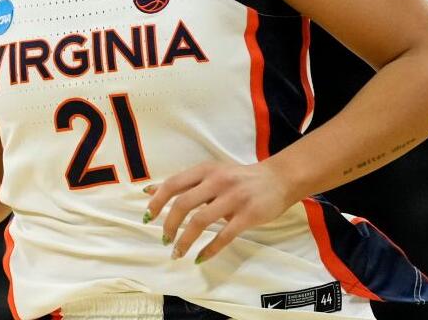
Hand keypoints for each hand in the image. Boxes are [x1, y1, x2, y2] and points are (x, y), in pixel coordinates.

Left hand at [143, 159, 293, 262]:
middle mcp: (217, 181)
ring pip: (201, 221)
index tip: (149, 218)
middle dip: (169, 225)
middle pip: (183, 204)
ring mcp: (233, 198)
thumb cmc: (239, 178)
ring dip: (185, 240)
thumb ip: (183, 183)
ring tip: (177, 253)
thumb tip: (149, 191)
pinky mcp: (248, 215)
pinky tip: (200, 258)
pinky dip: (209, 249)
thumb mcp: (210, 174)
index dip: (158, 202)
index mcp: (206, 170)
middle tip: (164, 240)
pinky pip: (224, 235)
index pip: (174, 184)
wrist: (278, 179)